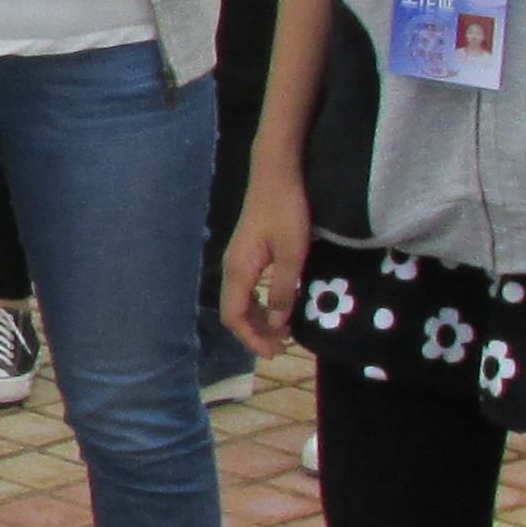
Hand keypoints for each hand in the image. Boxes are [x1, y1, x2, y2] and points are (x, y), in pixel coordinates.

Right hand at [222, 168, 311, 353]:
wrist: (276, 173)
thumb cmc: (286, 210)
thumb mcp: (293, 253)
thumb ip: (283, 290)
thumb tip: (275, 325)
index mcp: (239, 270)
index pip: (234, 316)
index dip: (251, 338)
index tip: (274, 353)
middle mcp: (232, 267)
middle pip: (235, 311)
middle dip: (255, 333)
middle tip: (282, 347)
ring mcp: (238, 259)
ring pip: (241, 300)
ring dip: (258, 319)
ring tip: (283, 331)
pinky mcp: (248, 251)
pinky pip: (248, 287)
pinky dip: (260, 303)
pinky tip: (279, 305)